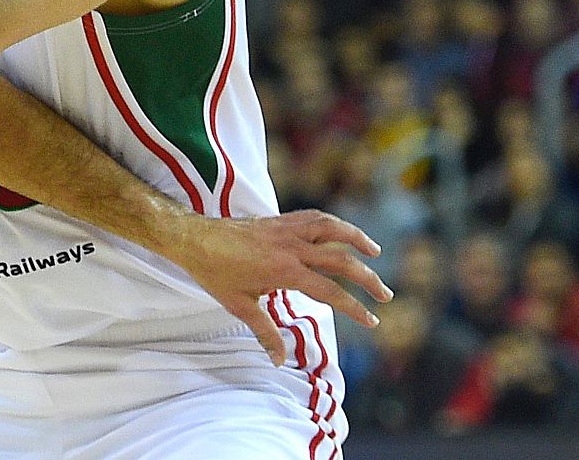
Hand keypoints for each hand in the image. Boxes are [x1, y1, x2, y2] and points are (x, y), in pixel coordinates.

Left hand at [166, 209, 391, 365]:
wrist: (193, 238)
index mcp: (285, 271)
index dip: (354, 308)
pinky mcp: (278, 220)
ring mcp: (285, 230)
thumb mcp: (240, 306)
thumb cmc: (214, 272)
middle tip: (385, 295)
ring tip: (375, 251)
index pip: (330, 292)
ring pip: (331, 228)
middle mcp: (291, 247)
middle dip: (367, 279)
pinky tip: (341, 231)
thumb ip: (265, 333)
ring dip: (356, 239)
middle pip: (341, 260)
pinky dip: (332, 223)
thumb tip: (279, 361)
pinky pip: (312, 217)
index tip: (371, 321)